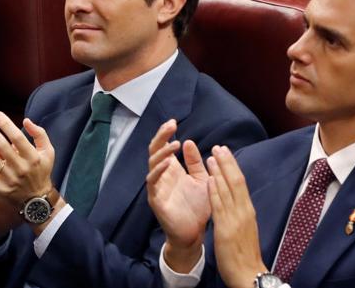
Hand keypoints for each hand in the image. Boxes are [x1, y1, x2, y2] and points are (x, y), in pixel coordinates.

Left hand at [0, 112, 58, 226]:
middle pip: (2, 146)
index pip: (17, 138)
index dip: (7, 125)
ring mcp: (10, 179)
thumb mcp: (48, 151)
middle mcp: (21, 167)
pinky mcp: (0, 189)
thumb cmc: (42, 170)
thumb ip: (39, 134)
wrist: (38, 198)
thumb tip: (25, 120)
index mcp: (33, 157)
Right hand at [146, 119, 210, 271]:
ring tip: (175, 144)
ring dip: (162, 152)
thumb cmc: (198, 206)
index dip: (166, 134)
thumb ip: (195, 162)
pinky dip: (158, 171)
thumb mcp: (201, 179)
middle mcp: (162, 176)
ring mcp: (157, 187)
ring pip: (152, 164)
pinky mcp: (156, 200)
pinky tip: (168, 163)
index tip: (174, 122)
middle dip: (161, 136)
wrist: (195, 232)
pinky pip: (153, 183)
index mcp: (172, 169)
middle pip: (155, 151)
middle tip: (171, 125)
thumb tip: (189, 142)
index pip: (164, 146)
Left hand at [208, 146, 266, 287]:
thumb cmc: (245, 253)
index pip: (241, 183)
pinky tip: (209, 180)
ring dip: (219, 172)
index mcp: (248, 210)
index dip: (233, 167)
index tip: (226, 153)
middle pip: (236, 181)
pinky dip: (215, 191)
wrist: (249, 273)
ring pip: (227, 190)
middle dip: (227, 163)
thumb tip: (235, 199)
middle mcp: (244, 211)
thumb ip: (240, 212)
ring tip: (211, 156)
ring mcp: (235, 219)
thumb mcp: (245, 228)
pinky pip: (219, 206)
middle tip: (219, 146)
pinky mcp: (226, 228)